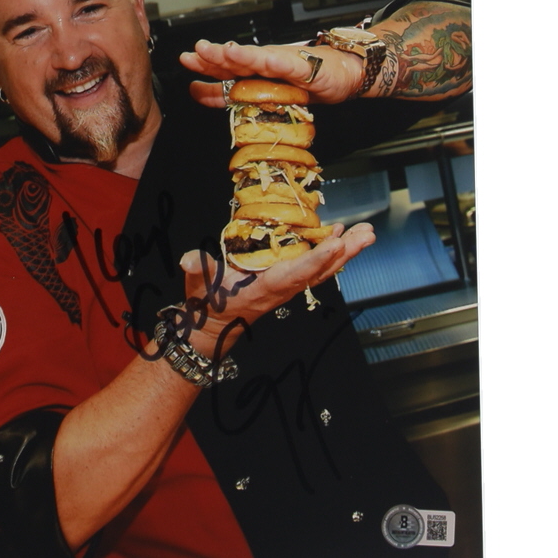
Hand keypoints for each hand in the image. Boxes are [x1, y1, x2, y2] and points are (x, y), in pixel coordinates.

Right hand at [177, 222, 374, 356]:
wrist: (213, 324)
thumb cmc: (207, 303)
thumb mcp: (198, 284)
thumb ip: (197, 270)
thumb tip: (190, 260)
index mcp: (264, 289)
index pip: (295, 273)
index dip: (317, 259)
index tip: (336, 243)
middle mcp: (282, 289)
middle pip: (320, 271)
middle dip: (344, 253)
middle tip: (367, 234)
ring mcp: (287, 286)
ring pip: (322, 269)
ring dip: (345, 252)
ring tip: (365, 233)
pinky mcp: (287, 281)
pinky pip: (315, 268)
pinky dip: (331, 253)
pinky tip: (342, 238)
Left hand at [179, 39, 363, 107]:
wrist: (343, 73)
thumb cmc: (304, 81)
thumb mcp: (262, 92)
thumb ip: (228, 94)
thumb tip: (197, 92)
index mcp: (253, 68)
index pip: (224, 67)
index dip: (205, 65)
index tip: (186, 62)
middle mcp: (266, 62)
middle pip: (237, 60)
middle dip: (217, 56)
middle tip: (197, 52)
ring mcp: (285, 63)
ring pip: (259, 58)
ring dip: (242, 54)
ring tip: (225, 51)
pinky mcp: (305, 68)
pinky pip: (290, 64)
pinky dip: (277, 61)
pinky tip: (265, 59)